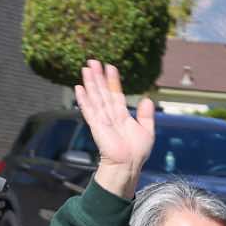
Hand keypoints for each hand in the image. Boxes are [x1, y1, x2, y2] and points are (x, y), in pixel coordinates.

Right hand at [75, 60, 153, 199]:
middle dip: (98, 77)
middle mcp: (110, 115)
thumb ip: (146, 115)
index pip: (115, 94)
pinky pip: (89, 110)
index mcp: (121, 115)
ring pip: (95, 97)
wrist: (129, 165)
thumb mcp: (147, 130)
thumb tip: (147, 99)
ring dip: (90, 82)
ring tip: (86, 68)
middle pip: (102, 92)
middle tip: (93, 61)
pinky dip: (84, 99)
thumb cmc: (136, 152)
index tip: (110, 67)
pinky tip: (78, 88)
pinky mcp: (96, 126)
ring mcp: (102, 119)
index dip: (112, 80)